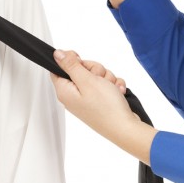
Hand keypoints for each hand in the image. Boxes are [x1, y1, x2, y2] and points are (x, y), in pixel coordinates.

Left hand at [50, 49, 156, 163]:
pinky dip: (113, 86)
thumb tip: (57, 54)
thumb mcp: (86, 80)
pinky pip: (105, 84)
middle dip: (95, 70)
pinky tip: (117, 93)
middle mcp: (74, 95)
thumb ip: (71, 65)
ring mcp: (88, 98)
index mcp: (65, 91)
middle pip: (80, 69)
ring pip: (96, 75)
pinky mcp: (100, 101)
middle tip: (99, 79)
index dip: (71, 61)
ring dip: (106, 78)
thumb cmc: (106, 108)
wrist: (126, 128)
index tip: (82, 63)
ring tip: (110, 88)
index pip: (59, 68)